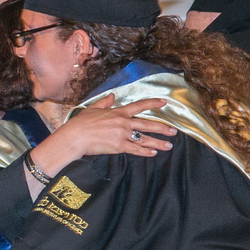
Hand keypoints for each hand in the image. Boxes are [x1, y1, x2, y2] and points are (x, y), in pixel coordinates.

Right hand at [60, 95, 175, 157]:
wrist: (75, 136)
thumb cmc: (81, 123)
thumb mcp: (93, 109)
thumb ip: (104, 102)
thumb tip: (111, 96)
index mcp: (118, 112)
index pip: (139, 106)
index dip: (153, 103)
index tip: (164, 102)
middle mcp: (123, 123)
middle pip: (147, 125)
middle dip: (162, 128)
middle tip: (173, 131)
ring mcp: (122, 135)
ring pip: (145, 139)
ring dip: (158, 143)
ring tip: (168, 146)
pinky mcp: (119, 146)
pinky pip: (136, 149)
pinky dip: (145, 152)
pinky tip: (153, 153)